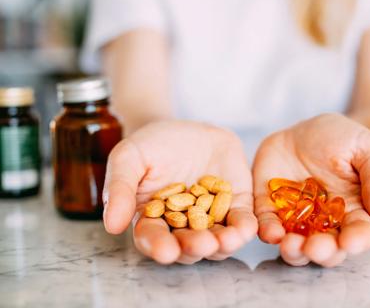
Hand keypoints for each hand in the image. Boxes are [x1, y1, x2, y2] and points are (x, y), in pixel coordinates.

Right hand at [103, 120, 257, 263]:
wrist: (187, 129)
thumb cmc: (152, 145)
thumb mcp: (129, 158)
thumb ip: (120, 188)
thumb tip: (112, 226)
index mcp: (153, 219)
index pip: (153, 238)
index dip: (158, 246)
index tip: (165, 251)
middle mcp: (182, 226)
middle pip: (188, 245)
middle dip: (195, 247)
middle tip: (201, 245)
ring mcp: (211, 218)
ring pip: (217, 241)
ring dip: (223, 245)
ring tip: (227, 240)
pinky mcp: (236, 205)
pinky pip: (241, 222)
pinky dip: (245, 228)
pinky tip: (246, 229)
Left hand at [253, 113, 369, 266]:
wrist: (303, 127)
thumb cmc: (341, 138)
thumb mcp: (367, 149)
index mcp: (354, 210)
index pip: (359, 233)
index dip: (356, 241)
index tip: (350, 242)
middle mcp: (325, 222)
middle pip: (327, 248)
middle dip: (322, 252)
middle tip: (316, 247)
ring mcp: (296, 219)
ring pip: (297, 246)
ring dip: (295, 251)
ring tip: (290, 245)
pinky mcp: (270, 209)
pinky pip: (269, 225)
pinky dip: (269, 232)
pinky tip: (271, 233)